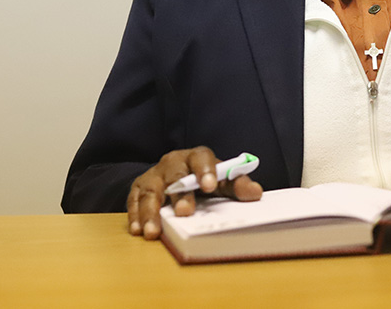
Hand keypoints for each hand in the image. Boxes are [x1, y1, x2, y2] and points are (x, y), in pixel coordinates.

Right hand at [126, 146, 263, 239]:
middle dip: (180, 194)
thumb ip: (237, 185)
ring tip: (153, 232)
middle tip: (184, 213)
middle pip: (175, 175)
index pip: (201, 158)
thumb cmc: (202, 179)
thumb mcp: (221, 180)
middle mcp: (173, 163)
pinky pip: (134, 200)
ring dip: (151, 212)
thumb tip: (256, 193)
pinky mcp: (139, 187)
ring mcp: (154, 175)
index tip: (210, 186)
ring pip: (150, 190)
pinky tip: (138, 230)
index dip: (205, 170)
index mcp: (196, 157)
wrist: (175, 176)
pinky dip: (135, 215)